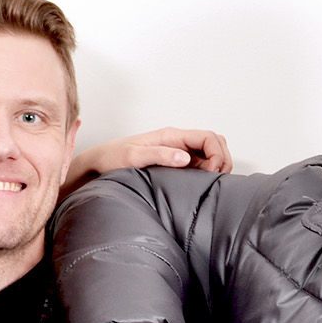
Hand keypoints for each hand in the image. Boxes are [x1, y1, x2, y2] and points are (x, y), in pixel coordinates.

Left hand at [63, 127, 233, 196]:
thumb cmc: (112, 158)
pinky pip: (200, 166)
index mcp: (172, 136)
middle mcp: (178, 142)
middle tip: (214, 180)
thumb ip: (160, 155)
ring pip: (211, 154)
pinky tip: (199, 186)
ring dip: (216, 166)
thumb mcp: (134, 156)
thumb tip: (185, 157)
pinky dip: (207, 174)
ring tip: (208, 184)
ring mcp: (178, 153)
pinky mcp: (175, 165)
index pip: (209, 137)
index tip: (211, 173)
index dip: (218, 154)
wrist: (99, 164)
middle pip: (215, 143)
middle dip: (222, 160)